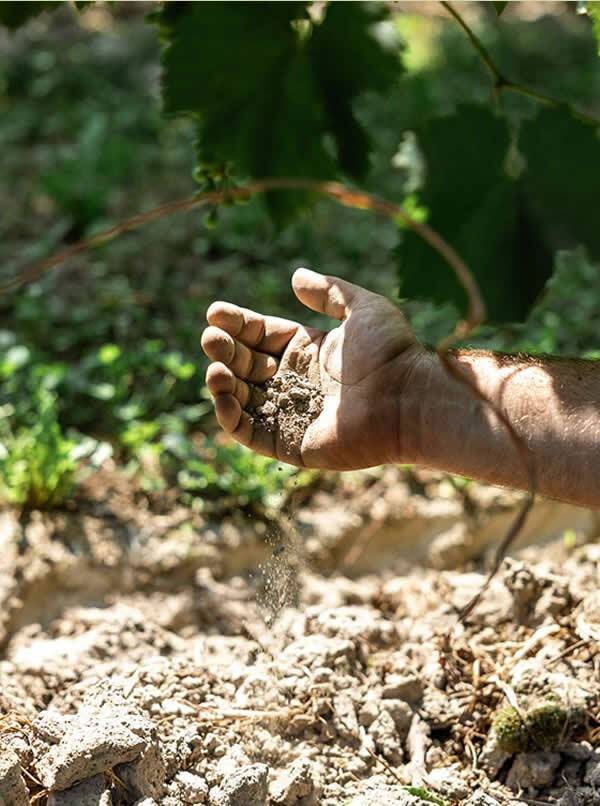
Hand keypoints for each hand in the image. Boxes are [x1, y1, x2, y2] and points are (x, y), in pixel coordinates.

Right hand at [201, 268, 426, 468]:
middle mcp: (299, 383)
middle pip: (248, 366)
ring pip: (244, 399)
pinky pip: (251, 433)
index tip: (215, 313)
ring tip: (216, 368)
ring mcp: (294, 415)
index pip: (262, 336)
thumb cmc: (391, 353)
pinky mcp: (293, 445)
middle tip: (211, 338)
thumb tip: (295, 276)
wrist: (409, 399)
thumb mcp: (363, 308)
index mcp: (310, 352)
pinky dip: (231, 417)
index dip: (239, 324)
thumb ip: (330, 292)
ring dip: (224, 383)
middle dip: (226, 350)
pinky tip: (222, 395)